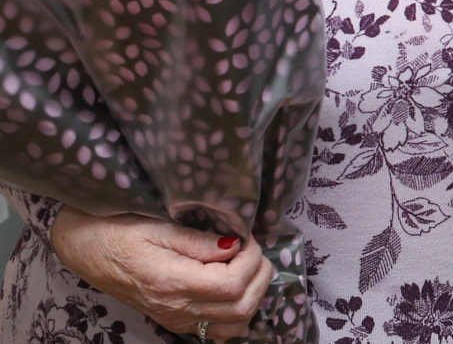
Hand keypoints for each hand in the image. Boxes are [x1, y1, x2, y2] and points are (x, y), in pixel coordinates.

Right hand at [50, 207, 270, 340]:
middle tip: (251, 248)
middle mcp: (176, 309)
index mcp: (172, 282)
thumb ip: (199, 240)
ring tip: (245, 266)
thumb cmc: (119, 231)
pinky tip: (233, 285)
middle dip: (260, 275)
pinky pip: (218, 330)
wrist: (87, 250)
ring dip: (253, 295)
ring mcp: (175, 319)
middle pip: (242, 306)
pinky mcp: (174, 321)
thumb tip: (236, 245)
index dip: (252, 259)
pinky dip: (237, 311)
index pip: (233, 284)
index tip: (247, 236)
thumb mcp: (159, 226)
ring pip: (235, 325)